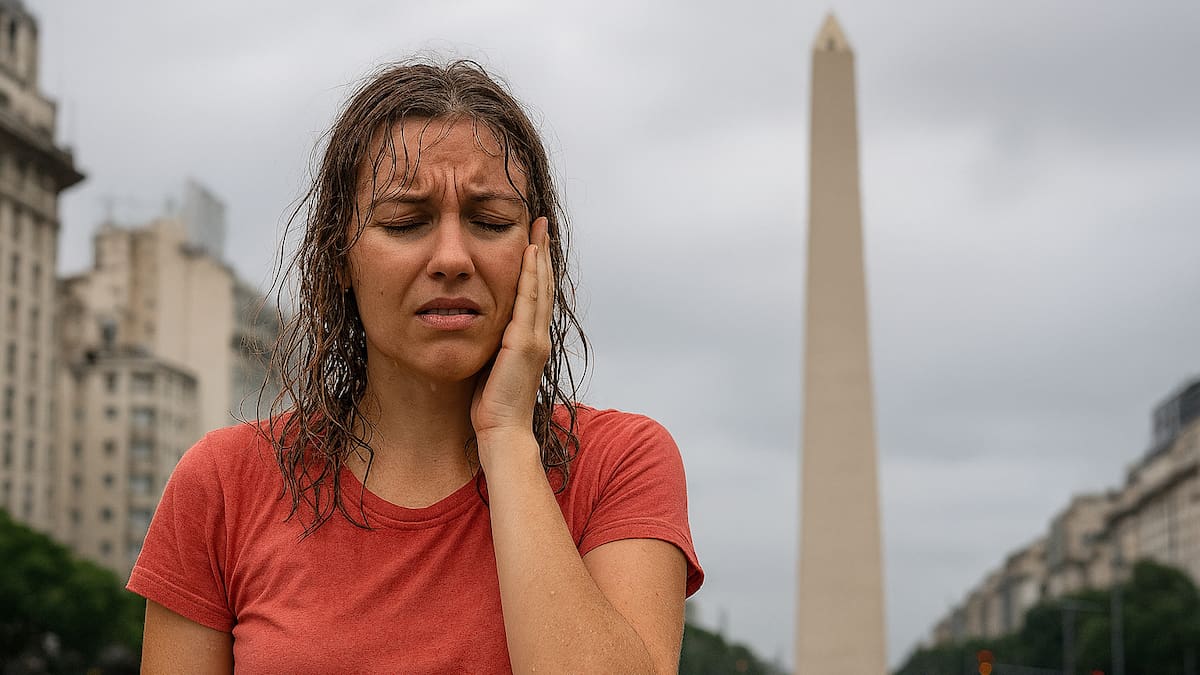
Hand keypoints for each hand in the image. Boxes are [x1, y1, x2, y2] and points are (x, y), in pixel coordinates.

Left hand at [471, 216, 552, 453]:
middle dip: (542, 253)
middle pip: (543, 285)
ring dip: (539, 256)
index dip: (537, 268)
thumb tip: (476, 327)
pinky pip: (528, 301)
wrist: (502, 431)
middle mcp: (538, 336)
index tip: (533, 242)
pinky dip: (531, 275)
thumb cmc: (492, 406)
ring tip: (539, 229)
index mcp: (530, 341)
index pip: (535, 296)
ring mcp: (534, 338)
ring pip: (539, 287)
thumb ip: (491, 345)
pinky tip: (528, 254)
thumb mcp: (491, 366)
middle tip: (541, 224)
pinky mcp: (524, 343)